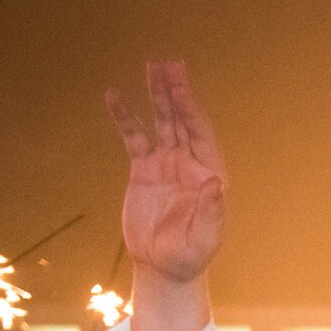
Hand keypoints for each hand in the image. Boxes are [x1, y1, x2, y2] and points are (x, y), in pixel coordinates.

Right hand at [107, 61, 227, 286]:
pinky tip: (114, 97)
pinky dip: (125, 117)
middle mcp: (190, 163)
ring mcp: (166, 164)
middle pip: (183, 120)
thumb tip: (215, 182)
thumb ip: (211, 211)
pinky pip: (134, 137)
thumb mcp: (203, 239)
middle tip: (168, 63)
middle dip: (176, 92)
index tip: (180, 88)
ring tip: (153, 66)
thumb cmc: (189, 257)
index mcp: (209, 174)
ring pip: (162, 122)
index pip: (201, 134)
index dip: (191, 110)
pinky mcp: (144, 170)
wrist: (163, 267)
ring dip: (157, 95)